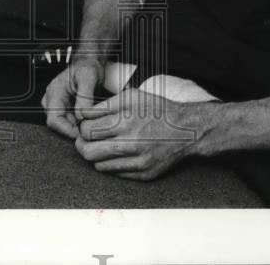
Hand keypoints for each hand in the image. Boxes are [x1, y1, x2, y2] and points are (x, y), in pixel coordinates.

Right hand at [41, 58, 102, 138]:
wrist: (89, 63)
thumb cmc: (87, 67)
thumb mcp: (88, 78)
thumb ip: (85, 98)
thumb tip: (82, 116)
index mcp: (54, 92)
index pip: (53, 120)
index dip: (67, 130)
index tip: (82, 134)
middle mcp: (52, 100)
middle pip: (58, 125)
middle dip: (74, 129)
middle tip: (90, 129)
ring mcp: (57, 104)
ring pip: (64, 125)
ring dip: (77, 127)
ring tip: (90, 123)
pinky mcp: (64, 108)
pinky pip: (69, 121)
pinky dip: (78, 124)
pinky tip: (88, 120)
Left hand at [74, 88, 200, 180]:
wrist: (187, 130)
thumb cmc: (158, 110)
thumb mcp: (131, 96)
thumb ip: (104, 105)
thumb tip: (82, 114)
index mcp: (125, 121)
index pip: (86, 130)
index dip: (82, 127)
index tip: (86, 125)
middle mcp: (130, 143)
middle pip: (88, 152)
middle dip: (82, 144)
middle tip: (85, 139)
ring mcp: (137, 161)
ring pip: (98, 165)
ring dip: (96, 155)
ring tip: (103, 144)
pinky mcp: (143, 174)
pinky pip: (115, 173)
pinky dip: (111, 164)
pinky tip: (118, 153)